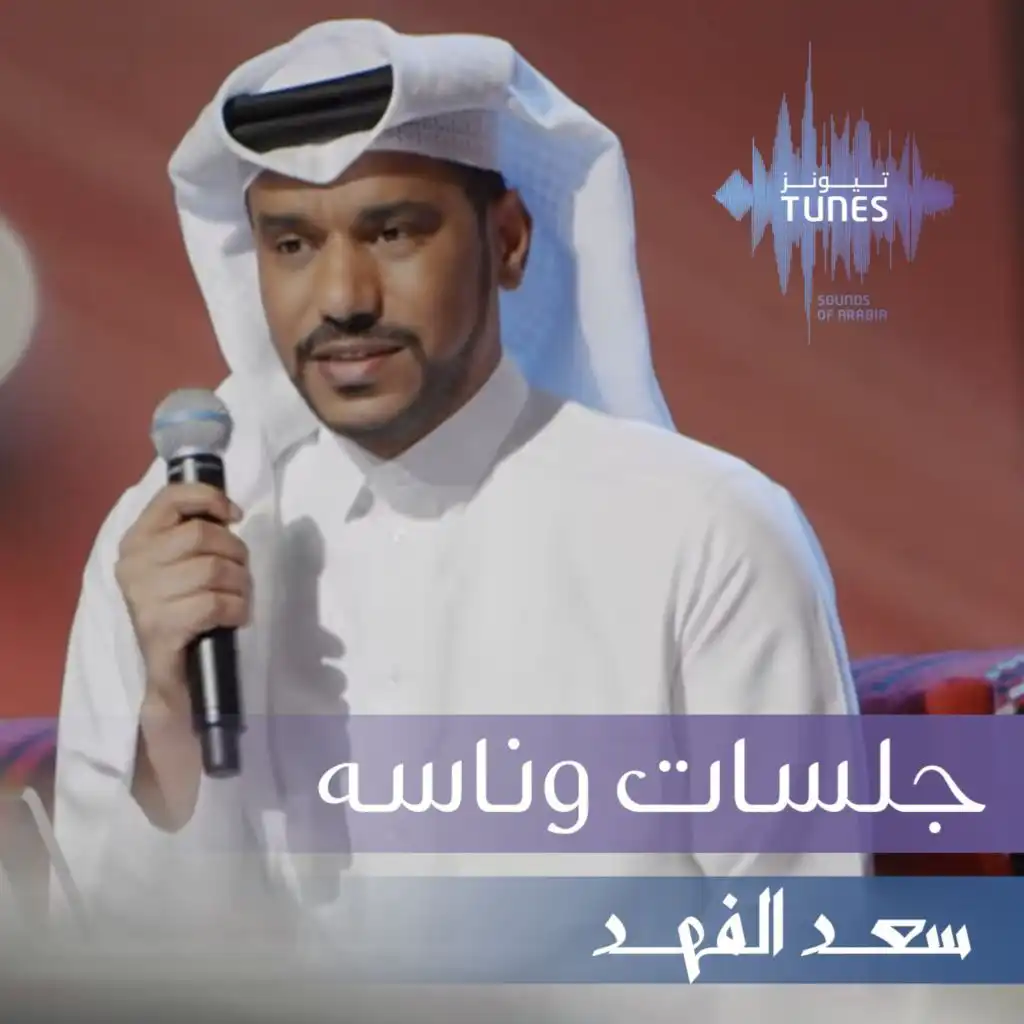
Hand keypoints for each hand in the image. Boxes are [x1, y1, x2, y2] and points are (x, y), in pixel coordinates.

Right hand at [115, 482, 249, 714]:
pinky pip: (215, 603)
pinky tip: (234, 617)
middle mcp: (133, 564)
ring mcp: (143, 596)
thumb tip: (228, 510)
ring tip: (238, 597)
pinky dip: (237, 609)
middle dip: (235, 551)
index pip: (171, 498)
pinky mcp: (160, 626)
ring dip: (240, 583)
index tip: (234, 515)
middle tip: (239, 573)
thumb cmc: (183, 611)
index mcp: (136, 541)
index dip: (210, 498)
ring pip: (214, 568)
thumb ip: (193, 533)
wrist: (172, 676)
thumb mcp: (181, 564)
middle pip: (202, 534)